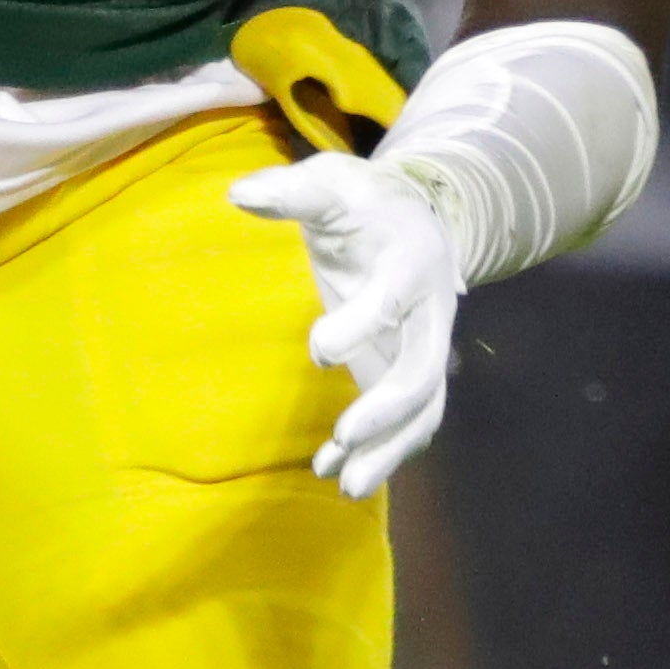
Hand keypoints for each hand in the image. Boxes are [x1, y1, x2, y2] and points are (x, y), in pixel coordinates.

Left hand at [229, 152, 463, 496]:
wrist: (413, 220)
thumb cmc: (363, 202)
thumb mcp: (331, 183)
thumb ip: (291, 192)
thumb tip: (238, 193)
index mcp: (411, 260)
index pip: (395, 298)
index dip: (363, 324)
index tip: (318, 349)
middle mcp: (430, 312)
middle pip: (424, 370)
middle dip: (387, 409)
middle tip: (343, 436)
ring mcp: (424, 349)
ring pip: (425, 410)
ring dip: (390, 450)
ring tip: (347, 485)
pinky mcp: (407, 374)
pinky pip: (407, 424)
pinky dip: (381, 453)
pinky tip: (336, 474)